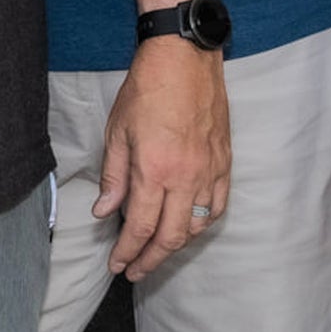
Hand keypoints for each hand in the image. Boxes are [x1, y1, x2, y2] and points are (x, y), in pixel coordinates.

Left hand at [97, 38, 231, 278]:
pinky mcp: (224, 162)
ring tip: (157, 252)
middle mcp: (186, 177)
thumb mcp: (117, 132)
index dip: (128, 253)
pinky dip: (203, 223)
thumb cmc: (146, 90)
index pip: (141, 227)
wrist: (185, 59)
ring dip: (177, 245)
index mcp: (154, 170)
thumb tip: (106, 212)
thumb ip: (113, 176)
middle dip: (150, 260)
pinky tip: (190, 227)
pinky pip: (218, 206)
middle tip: (134, 271)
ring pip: (197, 226)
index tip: (117, 266)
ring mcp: (209, 171)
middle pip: (171, 236)